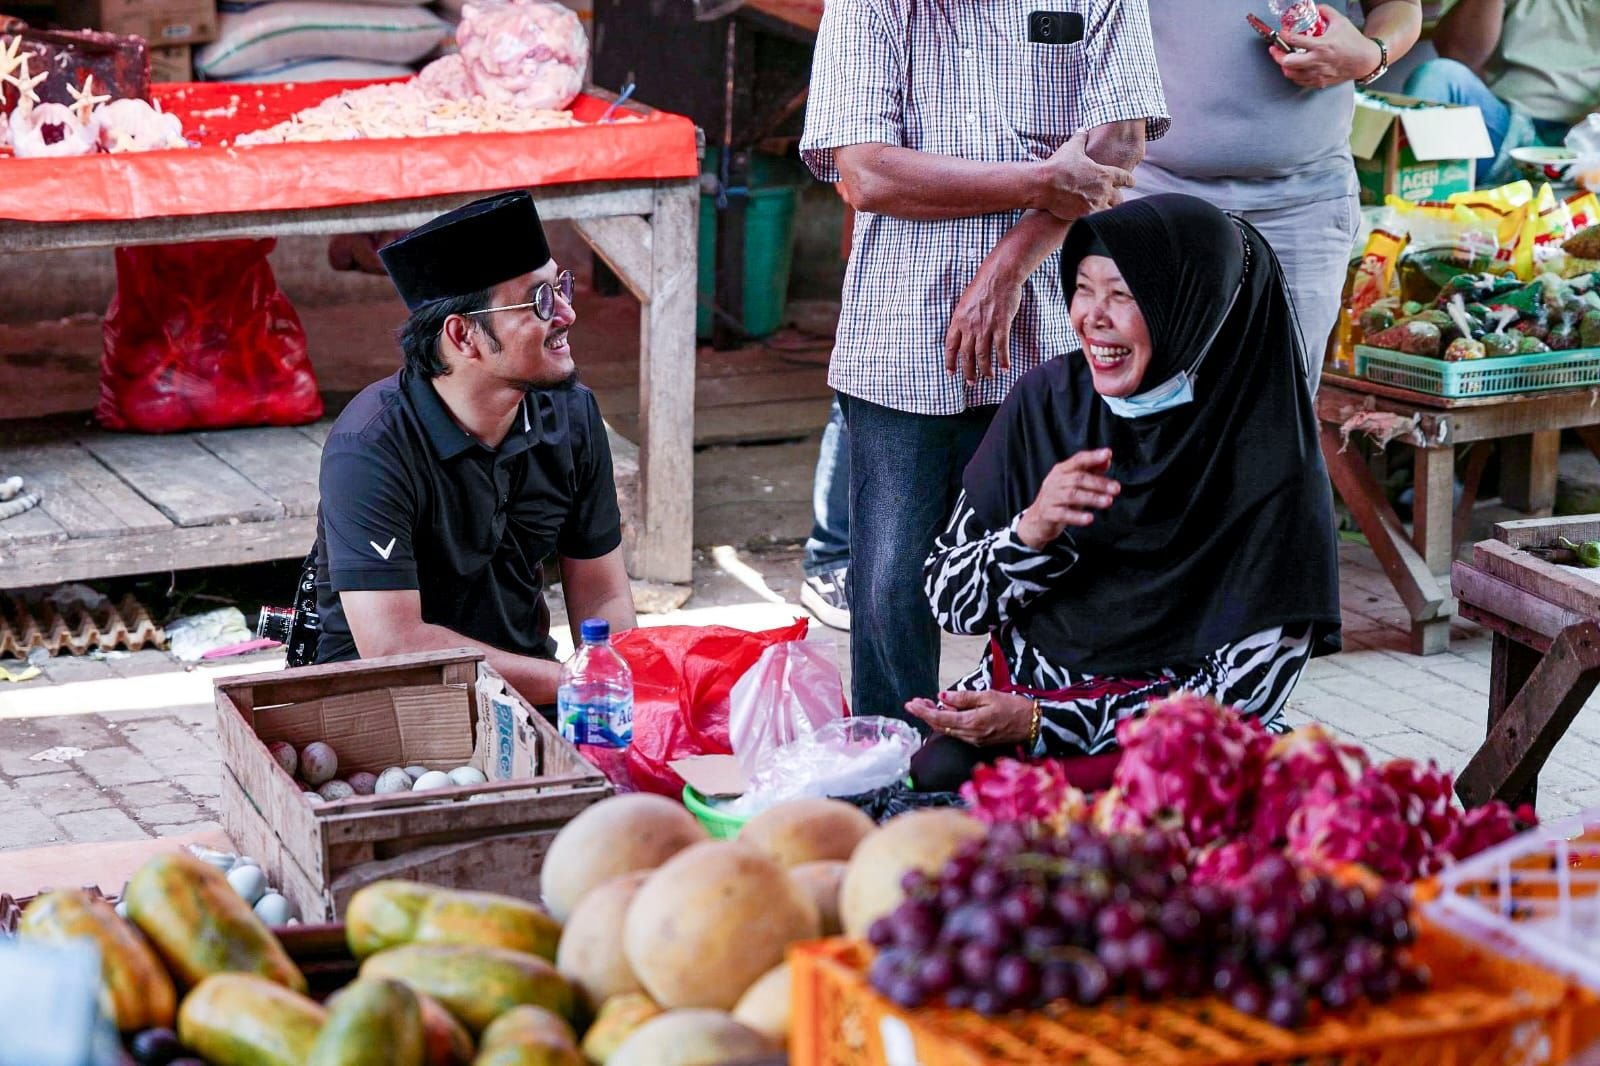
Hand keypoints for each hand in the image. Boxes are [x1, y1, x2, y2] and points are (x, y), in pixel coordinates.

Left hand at [906, 690, 1035, 746]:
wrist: (1033, 724)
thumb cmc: (1013, 707)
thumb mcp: (988, 696)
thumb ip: (963, 698)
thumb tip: (942, 697)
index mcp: (972, 723)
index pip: (940, 718)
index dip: (923, 711)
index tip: (911, 704)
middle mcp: (971, 735)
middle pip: (940, 726)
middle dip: (925, 714)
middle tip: (913, 703)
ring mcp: (974, 740)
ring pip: (948, 730)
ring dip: (934, 718)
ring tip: (924, 705)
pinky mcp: (978, 741)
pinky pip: (957, 732)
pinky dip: (947, 722)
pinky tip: (943, 712)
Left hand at [945, 251, 1025, 383]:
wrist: (999, 275)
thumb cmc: (983, 285)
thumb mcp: (965, 302)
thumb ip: (964, 318)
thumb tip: (964, 331)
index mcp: (958, 320)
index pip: (950, 346)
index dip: (950, 362)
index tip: (951, 373)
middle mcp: (969, 326)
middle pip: (966, 355)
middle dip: (968, 371)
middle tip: (971, 382)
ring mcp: (985, 327)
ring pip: (982, 355)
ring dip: (985, 369)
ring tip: (988, 377)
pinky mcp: (1001, 326)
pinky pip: (1001, 348)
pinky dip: (1003, 360)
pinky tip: (1004, 368)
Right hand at [1016, 448, 1118, 547]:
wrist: (1037, 520)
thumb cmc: (1060, 498)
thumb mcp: (1074, 482)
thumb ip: (1091, 470)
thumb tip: (1106, 459)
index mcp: (1061, 470)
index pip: (1078, 460)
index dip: (1093, 456)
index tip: (1107, 454)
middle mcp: (1054, 481)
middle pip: (1078, 478)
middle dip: (1099, 483)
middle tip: (1116, 488)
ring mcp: (1050, 497)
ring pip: (1072, 495)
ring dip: (1092, 498)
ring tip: (1108, 502)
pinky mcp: (1048, 513)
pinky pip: (1063, 514)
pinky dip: (1077, 516)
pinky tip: (1089, 518)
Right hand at [1036, 130, 1133, 220]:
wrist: (1045, 185)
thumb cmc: (1059, 165)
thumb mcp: (1071, 148)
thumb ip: (1080, 138)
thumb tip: (1082, 129)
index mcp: (1105, 174)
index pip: (1125, 178)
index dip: (1130, 180)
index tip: (1132, 182)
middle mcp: (1104, 191)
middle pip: (1120, 199)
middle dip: (1117, 199)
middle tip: (1115, 199)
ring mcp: (1095, 205)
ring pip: (1110, 212)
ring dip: (1107, 210)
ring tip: (1104, 211)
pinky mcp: (1085, 216)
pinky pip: (1096, 221)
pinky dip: (1095, 219)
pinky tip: (1092, 219)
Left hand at [1271, 4, 1382, 88]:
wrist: (1365, 60)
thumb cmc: (1353, 41)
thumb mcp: (1340, 21)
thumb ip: (1326, 12)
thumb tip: (1315, 8)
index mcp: (1322, 45)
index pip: (1295, 41)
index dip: (1284, 35)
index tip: (1282, 33)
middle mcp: (1317, 61)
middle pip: (1288, 62)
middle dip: (1278, 54)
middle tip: (1275, 49)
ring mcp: (1317, 74)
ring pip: (1290, 74)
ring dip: (1284, 65)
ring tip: (1283, 58)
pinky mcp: (1319, 82)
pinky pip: (1299, 81)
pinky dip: (1293, 74)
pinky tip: (1294, 68)